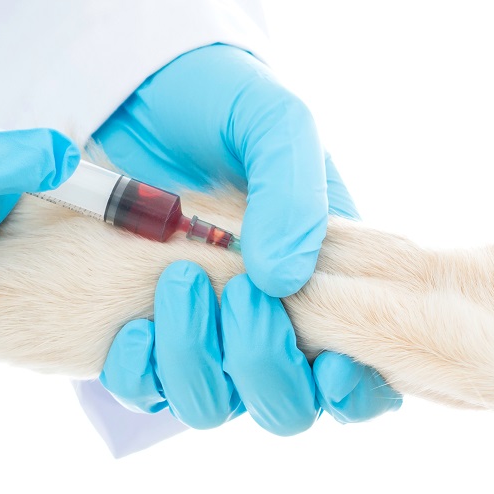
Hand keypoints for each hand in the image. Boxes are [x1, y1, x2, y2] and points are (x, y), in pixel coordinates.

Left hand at [89, 44, 399, 432]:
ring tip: (176, 285)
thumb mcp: (274, 123)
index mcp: (327, 283)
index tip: (330, 362)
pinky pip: (142, 389)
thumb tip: (284, 280)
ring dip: (198, 363)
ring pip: (214, 405)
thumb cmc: (222, 100)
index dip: (354, 392)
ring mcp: (204, 333)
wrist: (135, 87)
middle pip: (287, 407)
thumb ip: (294, 191)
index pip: (361, 377)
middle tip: (238, 294)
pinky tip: (132, 326)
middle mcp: (271, 323)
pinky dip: (138, 370)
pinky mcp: (142, 331)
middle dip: (265, 366)